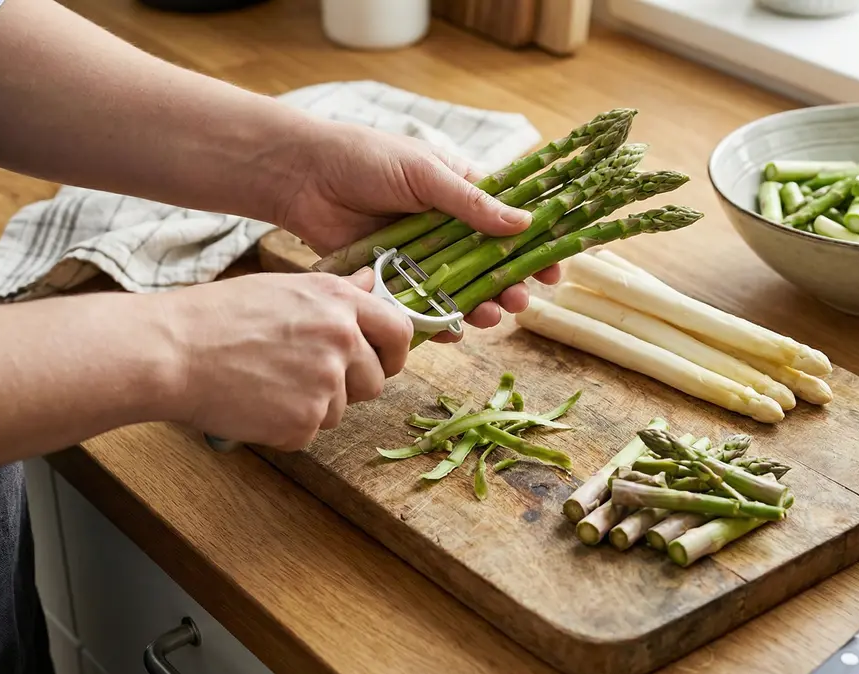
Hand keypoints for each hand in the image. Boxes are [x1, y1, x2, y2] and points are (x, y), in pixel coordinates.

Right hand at [158, 270, 411, 449]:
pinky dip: (285, 427)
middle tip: (303, 378)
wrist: (172, 352)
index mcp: (338, 302)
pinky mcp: (304, 423)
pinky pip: (310, 433)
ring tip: (267, 384)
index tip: (383, 361)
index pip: (398, 331)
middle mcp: (341, 340)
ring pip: (340, 410)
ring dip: (312, 406)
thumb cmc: (218, 316)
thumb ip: (335, 292)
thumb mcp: (283, 288)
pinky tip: (255, 403)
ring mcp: (325, 384)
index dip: (394, 352)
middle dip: (349, 386)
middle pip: (375, 381)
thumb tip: (370, 281)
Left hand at [271, 121, 561, 340]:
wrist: (303, 176)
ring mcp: (421, 257)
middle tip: (521, 301)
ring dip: (482, 306)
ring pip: (462, 290)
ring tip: (492, 315)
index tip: (555, 270)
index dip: (535, 248)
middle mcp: (447, 229)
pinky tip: (454, 330)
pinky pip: (423, 307)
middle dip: (511, 286)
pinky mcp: (394, 279)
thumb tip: (525, 223)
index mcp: (462, 194)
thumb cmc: (365, 159)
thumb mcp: (425, 174)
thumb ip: (471, 202)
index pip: (510, 224)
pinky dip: (440, 322)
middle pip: (491, 265)